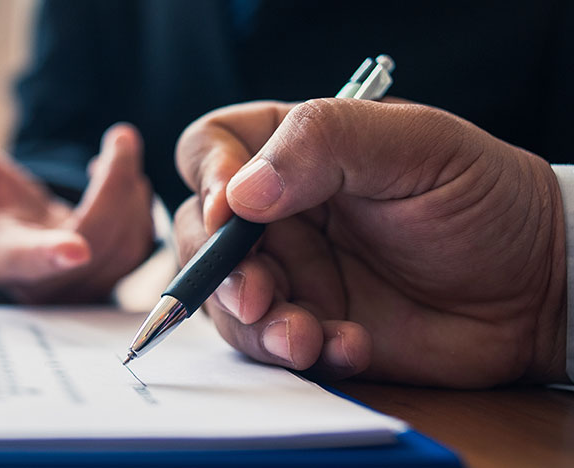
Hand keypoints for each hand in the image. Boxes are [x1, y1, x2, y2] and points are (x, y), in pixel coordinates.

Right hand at [0, 102, 153, 302]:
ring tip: (118, 150)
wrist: (16, 243)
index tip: (76, 250)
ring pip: (126, 244)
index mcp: (5, 257)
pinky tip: (124, 179)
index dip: (51, 254)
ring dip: (130, 188)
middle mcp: (45, 283)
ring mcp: (81, 288)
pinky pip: (142, 244)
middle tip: (121, 137)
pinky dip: (140, 203)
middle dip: (114, 183)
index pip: (27, 259)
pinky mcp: (112, 281)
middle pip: (94, 240)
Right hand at [174, 98, 567, 387]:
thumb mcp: (415, 144)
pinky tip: (351, 345)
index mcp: (294, 150)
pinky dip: (300, 352)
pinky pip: (271, 346)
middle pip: (200, 233)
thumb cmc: (483, 195)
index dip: (206, 174)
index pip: (211, 147)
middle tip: (258, 292)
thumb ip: (324, 142)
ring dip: (255, 322)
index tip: (229, 209)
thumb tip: (241, 193)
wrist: (537, 285)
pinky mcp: (309, 325)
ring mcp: (291, 272)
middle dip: (216, 268)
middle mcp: (279, 212)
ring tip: (306, 335)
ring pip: (224, 298)